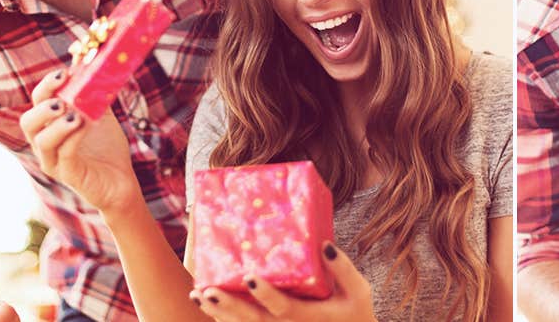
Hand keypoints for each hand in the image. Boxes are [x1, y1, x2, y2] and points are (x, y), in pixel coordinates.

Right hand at [19, 69, 140, 213]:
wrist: (121, 180)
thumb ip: (95, 92)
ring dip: (56, 124)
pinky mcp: (69, 174)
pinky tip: (86, 126)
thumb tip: (94, 61)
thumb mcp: (101, 114)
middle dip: (43, 106)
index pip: (37, 102)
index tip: (64, 73)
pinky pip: (64, 155)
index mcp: (50, 125)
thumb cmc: (107, 147)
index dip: (47, 86)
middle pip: (28, 122)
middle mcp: (45, 143)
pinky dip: (73, 138)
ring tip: (75, 115)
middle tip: (62, 97)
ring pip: (41, 141)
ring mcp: (54, 161)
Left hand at [193, 242, 375, 321]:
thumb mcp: (358, 291)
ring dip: (220, 313)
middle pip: (253, 321)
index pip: (283, 308)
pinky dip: (226, 320)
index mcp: (309, 317)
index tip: (250, 277)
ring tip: (199, 294)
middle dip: (228, 306)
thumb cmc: (355, 315)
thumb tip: (325, 244)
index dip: (266, 295)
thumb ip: (343, 269)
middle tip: (207, 290)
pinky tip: (210, 306)